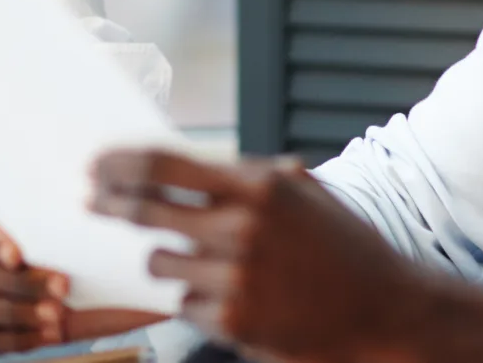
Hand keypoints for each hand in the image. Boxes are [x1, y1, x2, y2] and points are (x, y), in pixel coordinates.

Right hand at [0, 203, 166, 354]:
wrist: (127, 285)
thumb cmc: (103, 246)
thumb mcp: (90, 224)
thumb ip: (68, 214)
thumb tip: (70, 196)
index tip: (15, 253)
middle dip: (17, 281)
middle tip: (61, 285)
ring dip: (13, 311)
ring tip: (55, 314)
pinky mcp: (2, 329)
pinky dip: (18, 338)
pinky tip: (51, 333)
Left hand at [89, 149, 423, 362]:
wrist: (387, 311)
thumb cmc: (344, 248)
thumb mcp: (301, 193)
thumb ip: (245, 176)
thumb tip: (182, 162)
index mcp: (256, 186)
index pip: (162, 164)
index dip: (119, 163)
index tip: (97, 165)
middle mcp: (240, 228)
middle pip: (144, 210)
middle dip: (111, 204)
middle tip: (94, 201)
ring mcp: (233, 278)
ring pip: (160, 262)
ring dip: (168, 259)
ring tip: (203, 261)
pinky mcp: (231, 321)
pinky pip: (185, 303)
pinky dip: (198, 299)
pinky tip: (233, 296)